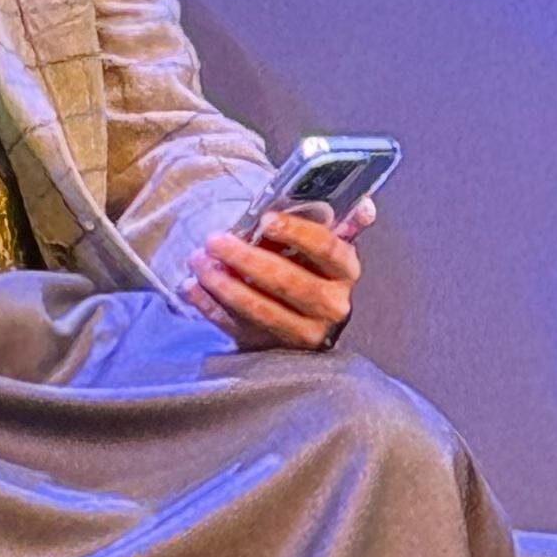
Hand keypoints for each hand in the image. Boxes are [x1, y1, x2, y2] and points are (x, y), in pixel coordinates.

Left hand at [187, 201, 372, 353]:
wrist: (303, 317)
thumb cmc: (308, 267)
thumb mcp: (323, 246)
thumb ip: (336, 224)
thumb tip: (365, 206)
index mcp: (345, 271)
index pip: (327, 249)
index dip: (297, 233)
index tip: (265, 220)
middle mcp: (331, 305)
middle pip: (289, 282)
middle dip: (247, 259)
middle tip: (214, 239)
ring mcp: (303, 333)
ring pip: (261, 310)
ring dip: (223, 284)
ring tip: (198, 261)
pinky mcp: (273, 350)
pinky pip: (237, 329)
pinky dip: (210, 307)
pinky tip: (190, 287)